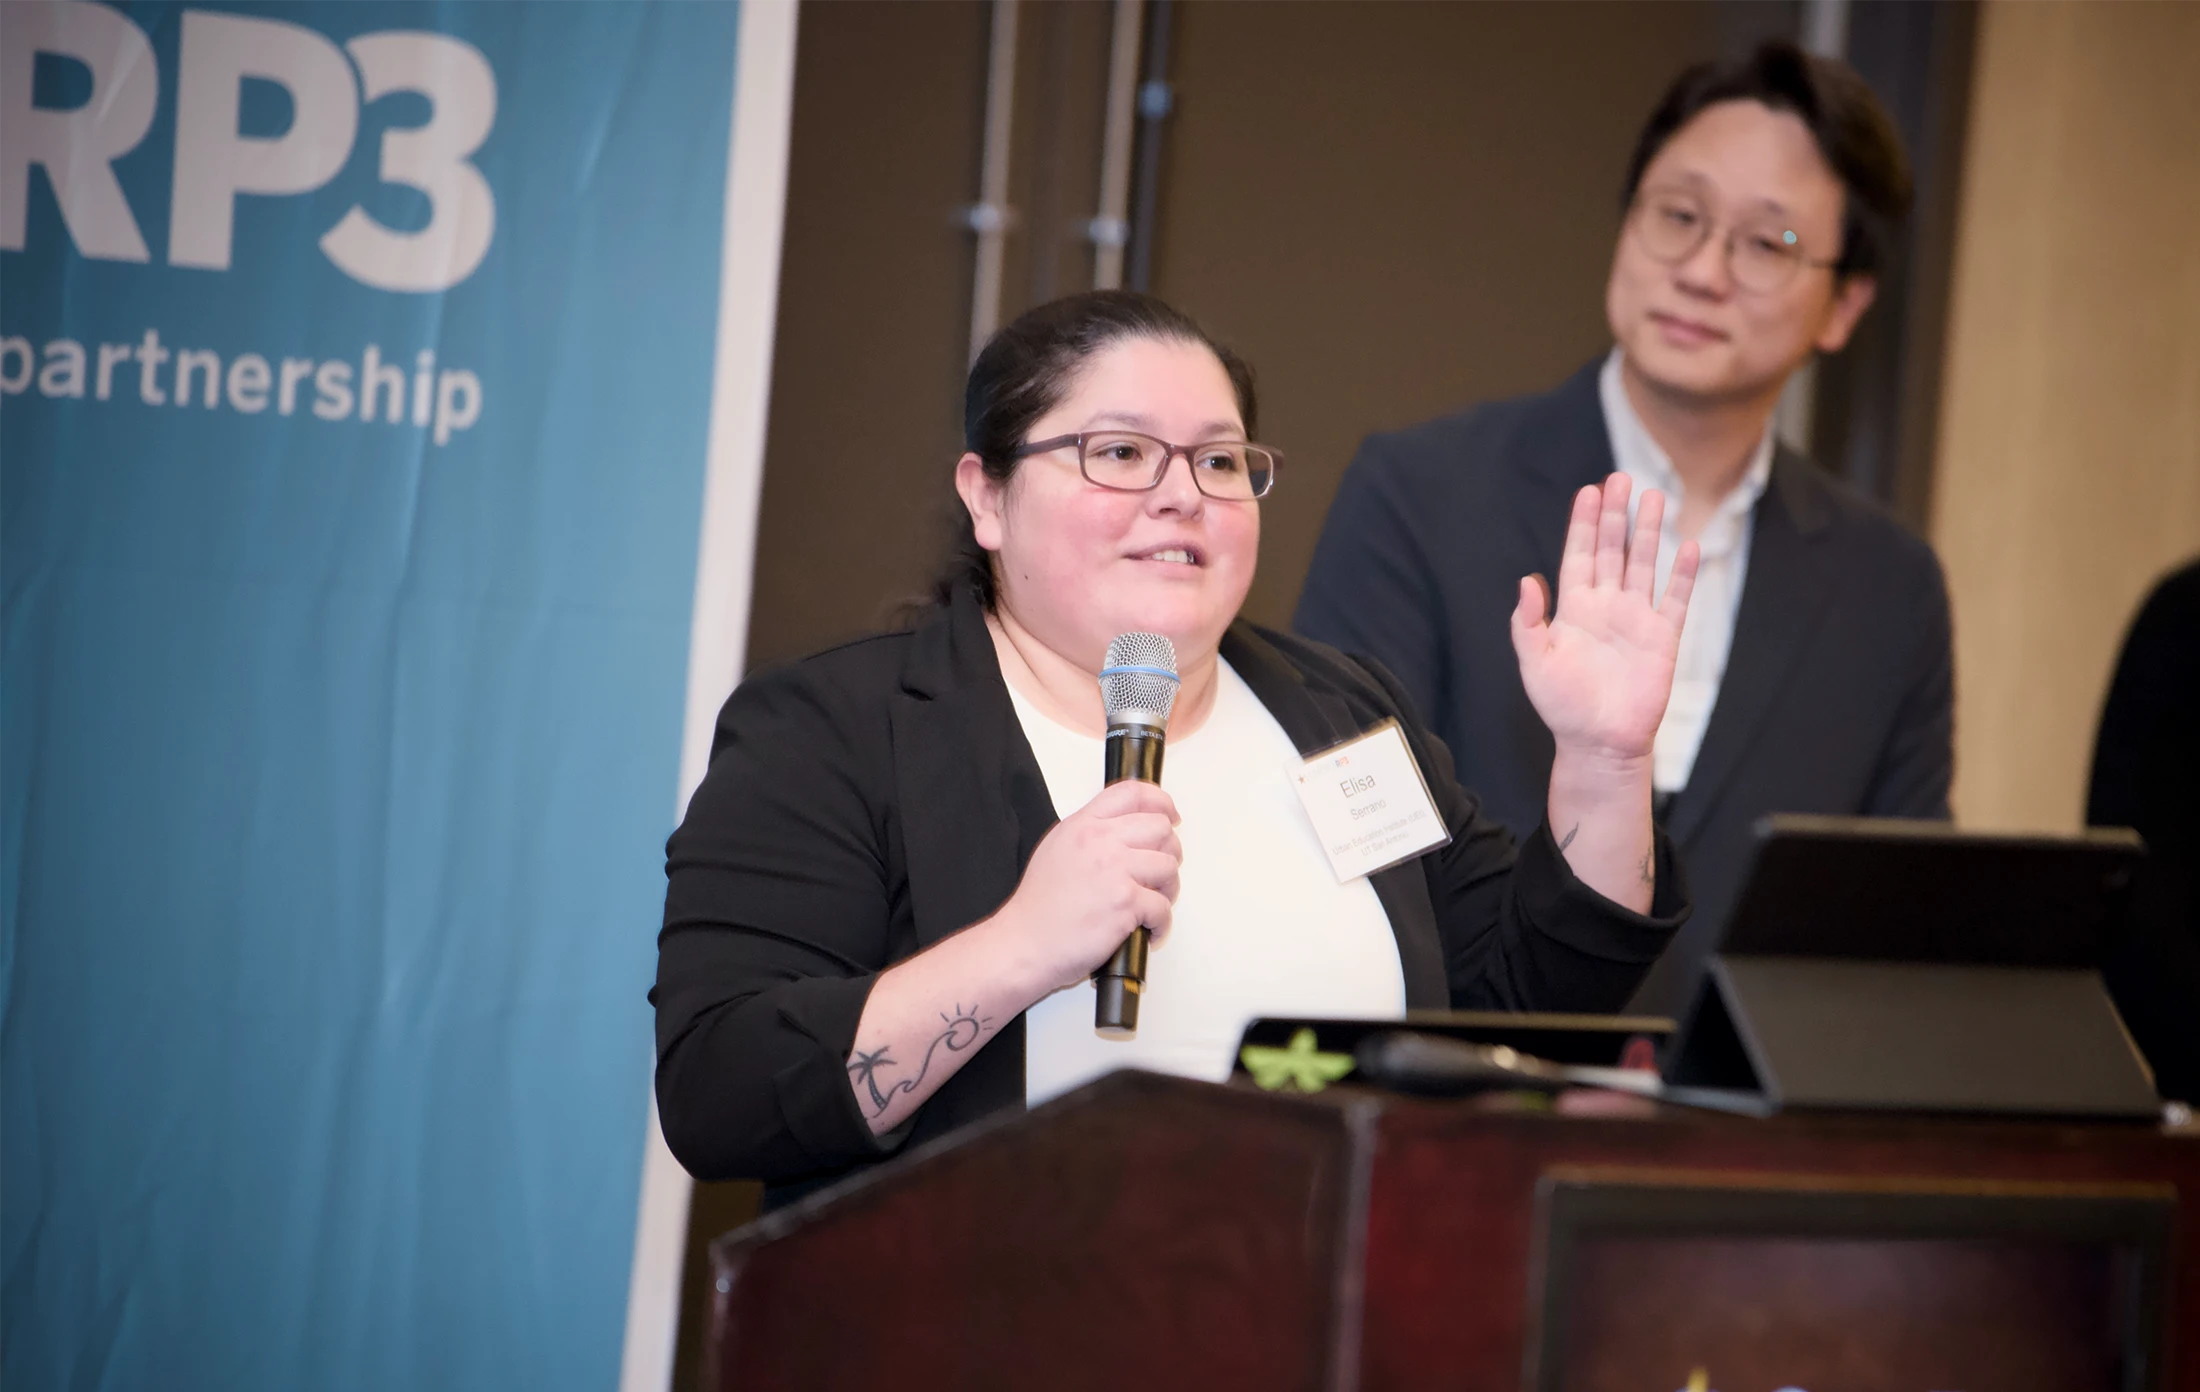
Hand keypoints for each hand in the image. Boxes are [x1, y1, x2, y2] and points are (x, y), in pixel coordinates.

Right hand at [990, 779, 1182, 992]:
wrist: (1024, 943)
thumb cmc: (1038, 908)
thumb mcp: (1057, 849)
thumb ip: (1090, 834)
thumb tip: (1127, 833)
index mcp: (1083, 825)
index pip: (1131, 793)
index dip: (1160, 801)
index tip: (1170, 815)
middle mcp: (1099, 841)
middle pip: (1159, 827)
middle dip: (1168, 852)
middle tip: (1159, 874)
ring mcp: (1114, 870)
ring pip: (1168, 866)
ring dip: (1167, 889)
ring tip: (1152, 904)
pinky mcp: (1125, 902)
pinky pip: (1163, 907)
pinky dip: (1161, 924)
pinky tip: (1148, 930)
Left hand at [1511, 473, 1698, 763]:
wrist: (1599, 743)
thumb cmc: (1562, 707)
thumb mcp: (1533, 663)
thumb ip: (1527, 623)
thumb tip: (1527, 580)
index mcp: (1574, 609)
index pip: (1579, 555)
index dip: (1583, 524)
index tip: (1588, 491)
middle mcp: (1606, 607)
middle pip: (1613, 550)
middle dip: (1615, 515)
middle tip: (1620, 478)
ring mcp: (1636, 619)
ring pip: (1644, 564)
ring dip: (1648, 531)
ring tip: (1654, 496)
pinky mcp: (1662, 638)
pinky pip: (1675, 599)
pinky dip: (1683, 574)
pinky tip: (1688, 546)